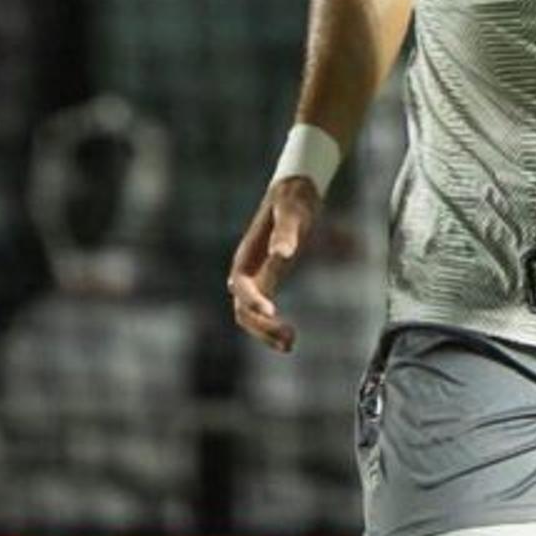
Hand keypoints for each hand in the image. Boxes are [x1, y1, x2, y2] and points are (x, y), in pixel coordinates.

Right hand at [226, 176, 321, 352]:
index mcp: (246, 256)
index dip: (252, 300)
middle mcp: (247, 271)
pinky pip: (262, 313)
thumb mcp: (292, 211)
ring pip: (249, 316)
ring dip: (266, 333)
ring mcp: (256, 279)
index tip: (272, 310)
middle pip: (242, 310)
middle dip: (261, 327)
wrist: (294, 192)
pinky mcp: (267, 283)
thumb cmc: (293, 199)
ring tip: (291, 344)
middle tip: (289, 339)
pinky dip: (272, 327)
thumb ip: (286, 232)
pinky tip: (291, 338)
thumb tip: (282, 254)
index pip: (241, 287)